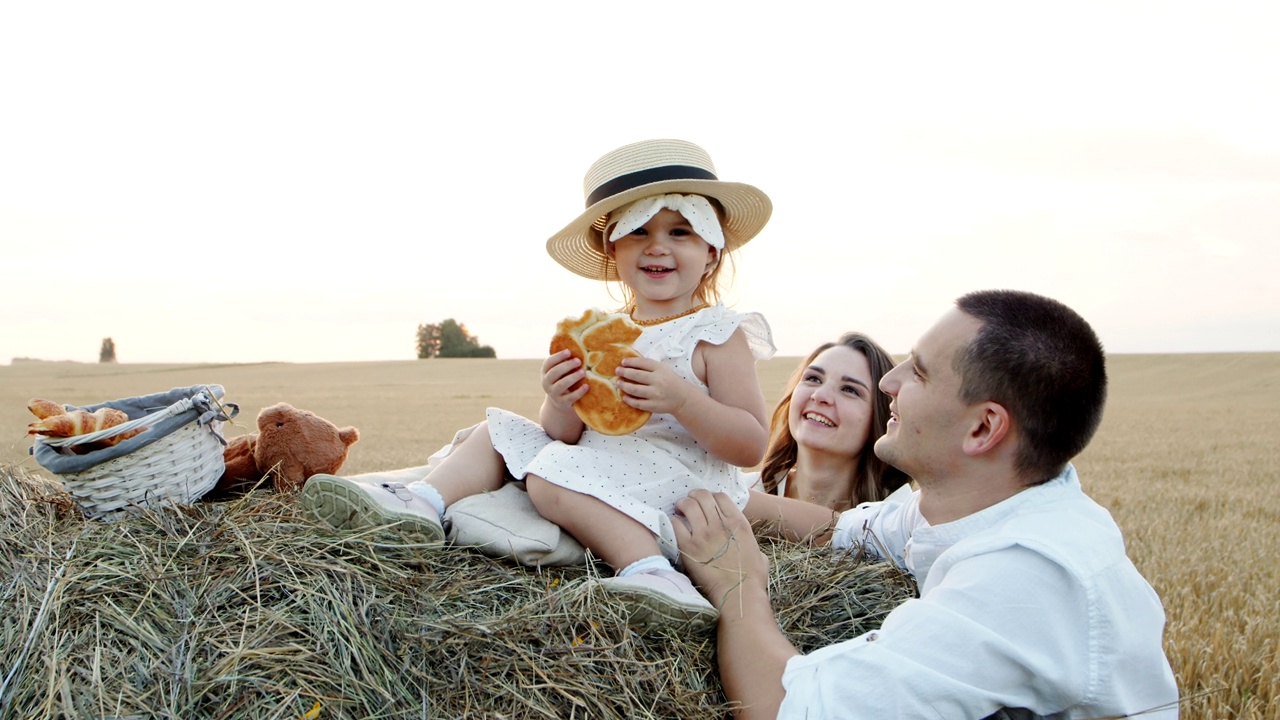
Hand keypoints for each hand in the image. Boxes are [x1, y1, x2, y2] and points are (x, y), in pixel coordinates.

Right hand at [541, 350, 587, 412]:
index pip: (548, 363)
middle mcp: (547, 383)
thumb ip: (564, 361)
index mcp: (545, 372)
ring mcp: (553, 393)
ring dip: (572, 377)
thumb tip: (578, 346)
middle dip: (566, 366)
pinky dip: (579, 392)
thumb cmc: (562, 380)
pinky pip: (570, 397)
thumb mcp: (560, 371)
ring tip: (583, 372)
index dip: (558, 357)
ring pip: (561, 385)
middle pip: (554, 373)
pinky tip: (586, 386)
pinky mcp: (562, 402)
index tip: (568, 352)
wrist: (559, 402)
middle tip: (578, 361)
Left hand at [615, 356, 693, 414]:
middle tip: (617, 371)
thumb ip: (649, 366)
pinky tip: (624, 397)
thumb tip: (629, 363)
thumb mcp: (663, 370)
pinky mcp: (654, 405)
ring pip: (635, 390)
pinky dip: (629, 400)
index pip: (643, 363)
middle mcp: (658, 381)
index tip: (623, 362)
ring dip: (624, 386)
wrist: (683, 398)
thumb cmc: (670, 381)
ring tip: (618, 383)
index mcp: (661, 369)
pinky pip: (638, 403)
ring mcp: (656, 394)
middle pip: (637, 375)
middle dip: (624, 372)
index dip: (631, 361)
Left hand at [673, 490, 769, 611]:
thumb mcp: (759, 552)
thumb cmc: (752, 578)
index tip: (706, 504)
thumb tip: (746, 542)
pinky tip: (674, 527)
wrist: (739, 594)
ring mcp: (703, 535)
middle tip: (689, 503)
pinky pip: (675, 524)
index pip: (720, 496)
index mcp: (738, 522)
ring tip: (680, 511)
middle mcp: (720, 524)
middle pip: (702, 496)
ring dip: (682, 505)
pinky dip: (672, 522)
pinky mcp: (688, 547)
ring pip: (688, 505)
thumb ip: (749, 541)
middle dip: (694, 496)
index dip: (711, 497)